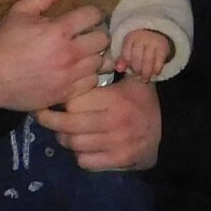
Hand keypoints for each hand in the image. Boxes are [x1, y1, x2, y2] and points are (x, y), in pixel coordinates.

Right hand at [0, 0, 107, 113]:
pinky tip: (76, 70)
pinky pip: (93, 81)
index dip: (90, 13)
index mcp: (58, 31)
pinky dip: (88, 74)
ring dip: (93, 55)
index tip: (82, 17)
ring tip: (81, 53)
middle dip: (94, 33)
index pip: (94, 15)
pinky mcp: (67, 94)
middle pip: (102, 39)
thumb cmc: (2, 42)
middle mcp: (68, 54)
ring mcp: (69, 76)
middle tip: (83, 34)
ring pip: (101, 62)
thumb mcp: (20, 11)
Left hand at [36, 74, 159, 170]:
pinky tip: (82, 146)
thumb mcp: (133, 79)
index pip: (74, 102)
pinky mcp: (118, 160)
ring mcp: (117, 144)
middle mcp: (115, 122)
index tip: (56, 95)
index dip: (63, 98)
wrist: (170, 132)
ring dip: (63, 138)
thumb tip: (90, 49)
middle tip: (41, 115)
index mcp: (115, 99)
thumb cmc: (142, 101)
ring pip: (73, 144)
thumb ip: (113, 66)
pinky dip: (79, 155)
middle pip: (68, 125)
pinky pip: (85, 161)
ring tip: (62, 130)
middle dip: (49, 120)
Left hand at [116, 30, 171, 79]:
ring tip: (145, 79)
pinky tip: (154, 74)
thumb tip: (119, 69)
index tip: (129, 70)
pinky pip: (159, 62)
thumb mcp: (129, 49)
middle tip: (137, 77)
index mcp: (130, 38)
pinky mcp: (163, 47)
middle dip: (136, 70)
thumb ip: (122, 60)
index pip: (126, 54)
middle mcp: (141, 38)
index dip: (127, 65)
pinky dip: (156, 70)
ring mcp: (153, 42)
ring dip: (146, 73)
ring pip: (148, 61)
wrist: (157, 34)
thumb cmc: (139, 45)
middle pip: (137, 58)